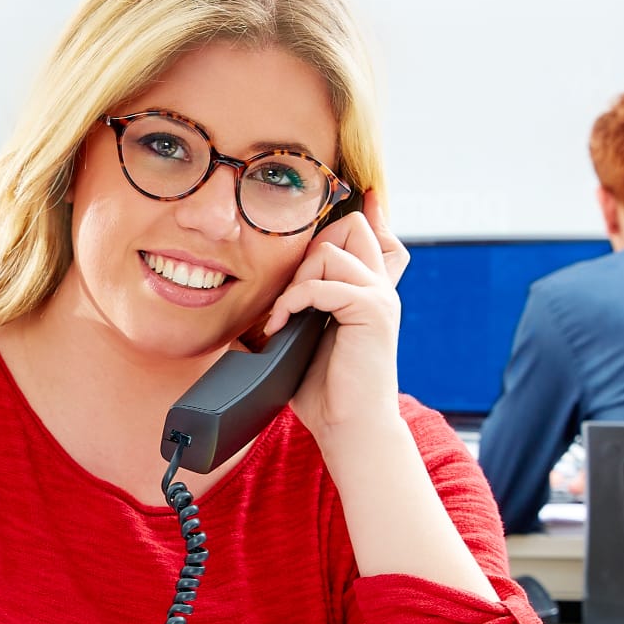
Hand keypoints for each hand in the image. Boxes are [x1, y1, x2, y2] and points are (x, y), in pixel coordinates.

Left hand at [266, 187, 410, 445]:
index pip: (376, 236)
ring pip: (331, 250)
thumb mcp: (301, 343)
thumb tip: (244, 315)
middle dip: (312, 246)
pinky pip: (325, 282)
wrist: (349, 429)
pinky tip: (282, 325)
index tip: (363, 194)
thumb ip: (293, 315)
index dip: (369, 213)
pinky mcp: (373, 310)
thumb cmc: (323, 392)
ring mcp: (379, 297)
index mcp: (367, 291)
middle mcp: (379, 287)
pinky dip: (295, 300)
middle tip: (291, 291)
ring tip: (283, 315)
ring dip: (296, 280)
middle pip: (353, 227)